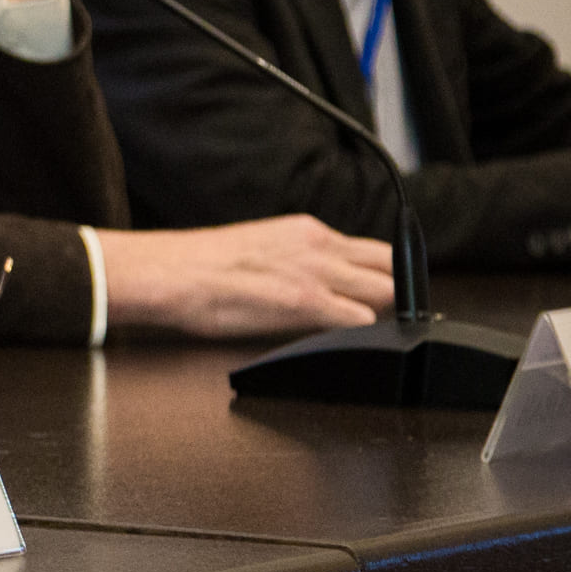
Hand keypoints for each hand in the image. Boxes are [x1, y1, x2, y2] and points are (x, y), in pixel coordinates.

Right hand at [98, 217, 394, 339]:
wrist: (167, 272)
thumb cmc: (201, 268)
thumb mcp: (263, 250)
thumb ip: (300, 262)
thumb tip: (327, 288)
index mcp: (308, 231)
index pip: (377, 251)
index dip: (394, 276)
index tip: (398, 297)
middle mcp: (318, 244)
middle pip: (391, 268)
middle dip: (403, 295)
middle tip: (402, 320)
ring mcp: (313, 271)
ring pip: (385, 290)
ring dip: (391, 313)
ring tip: (388, 333)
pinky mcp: (303, 300)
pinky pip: (358, 317)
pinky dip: (366, 329)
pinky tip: (360, 340)